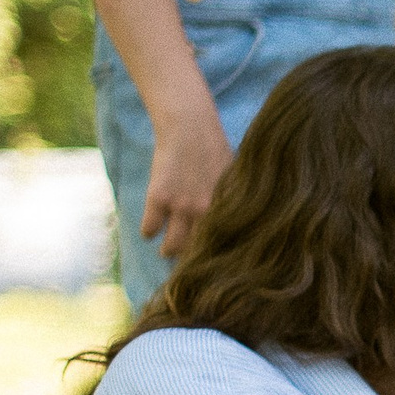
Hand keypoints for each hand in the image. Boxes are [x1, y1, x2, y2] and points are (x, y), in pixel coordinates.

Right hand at [142, 105, 230, 258]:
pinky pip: (150, 227)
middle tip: (188, 263)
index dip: (218, 258)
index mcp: (227, 210)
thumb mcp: (235, 180)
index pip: (224, 246)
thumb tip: (246, 225)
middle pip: (197, 251)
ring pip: (172, 246)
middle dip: (191, 260)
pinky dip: (148, 232)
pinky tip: (150, 232)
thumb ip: (234, 204)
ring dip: (168, 251)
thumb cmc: (217, 151)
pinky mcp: (159, 197)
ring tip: (166, 252)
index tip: (215, 265)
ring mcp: (181, 206)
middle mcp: (206, 213)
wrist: (190, 128)